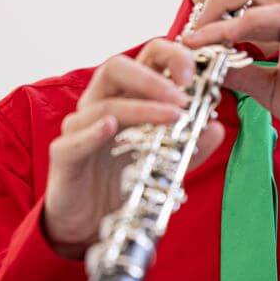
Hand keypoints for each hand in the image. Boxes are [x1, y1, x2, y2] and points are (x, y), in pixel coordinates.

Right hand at [43, 39, 225, 257]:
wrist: (90, 224)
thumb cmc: (125, 183)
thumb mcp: (167, 164)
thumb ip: (191, 146)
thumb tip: (216, 128)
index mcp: (127, 97)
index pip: (145, 59)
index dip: (170, 56)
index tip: (194, 74)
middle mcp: (100, 104)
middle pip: (116, 68)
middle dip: (151, 77)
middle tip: (182, 96)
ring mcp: (79, 128)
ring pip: (103, 105)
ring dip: (140, 108)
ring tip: (171, 118)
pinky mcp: (63, 157)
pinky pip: (73, 140)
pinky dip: (92, 132)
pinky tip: (109, 128)